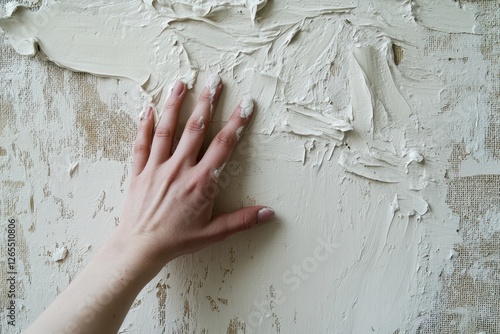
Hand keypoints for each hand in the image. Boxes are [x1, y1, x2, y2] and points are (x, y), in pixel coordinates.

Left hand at [113, 77, 274, 274]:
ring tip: (181, 83)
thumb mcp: (213, 233)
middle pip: (196, 129)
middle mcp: (180, 169)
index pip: (223, 145)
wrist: (140, 247)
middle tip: (214, 80)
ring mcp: (157, 167)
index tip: (246, 104)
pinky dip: (144, 125)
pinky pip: (142, 143)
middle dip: (207, 102)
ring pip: (167, 129)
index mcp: (201, 181)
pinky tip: (148, 108)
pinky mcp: (139, 171)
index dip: (237, 122)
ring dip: (175, 104)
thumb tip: (269, 213)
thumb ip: (242, 220)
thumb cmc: (177, 241)